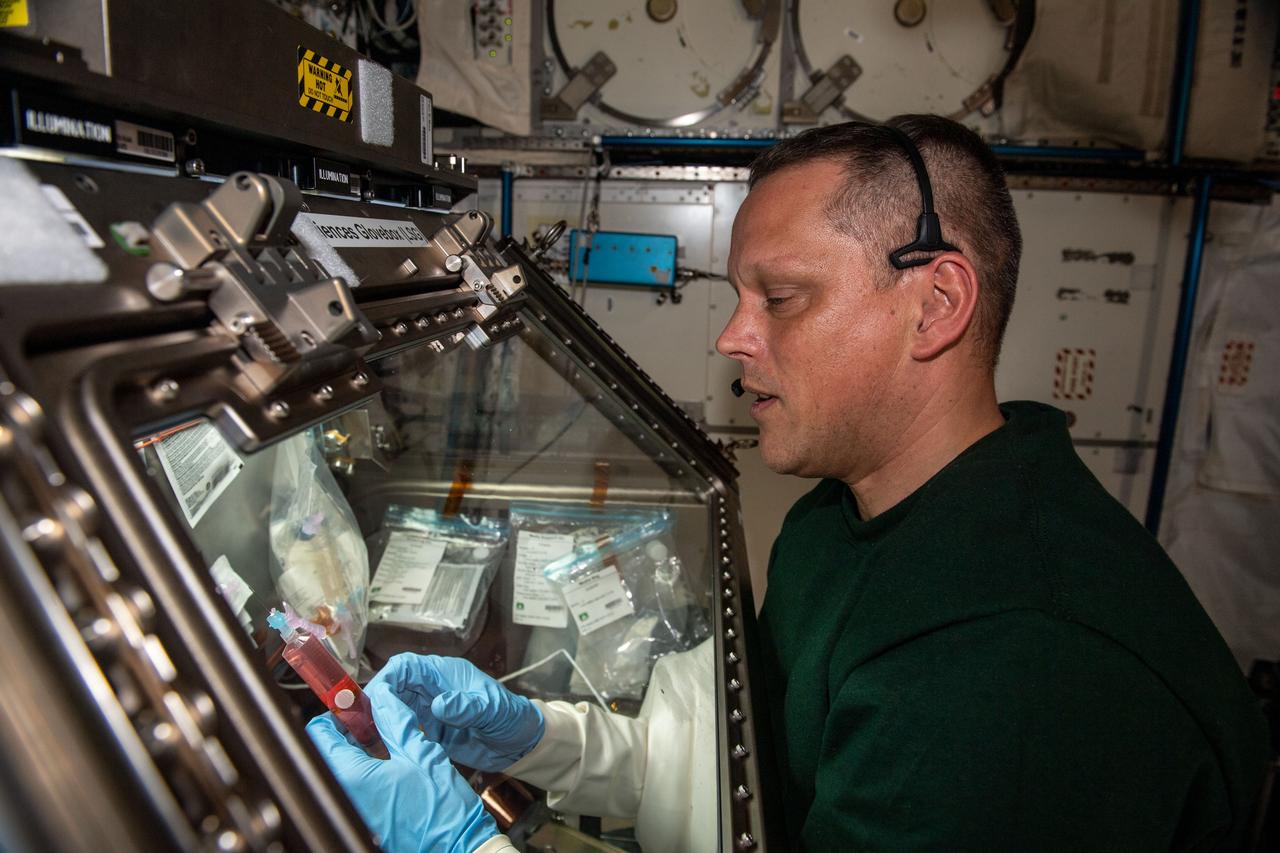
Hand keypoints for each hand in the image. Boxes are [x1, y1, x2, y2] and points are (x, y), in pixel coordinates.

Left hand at [307, 681, 497, 852]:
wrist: (458, 846)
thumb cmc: (443, 809)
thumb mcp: (422, 752)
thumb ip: (397, 720)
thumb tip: (383, 697)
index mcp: (353, 775)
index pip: (320, 732)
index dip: (338, 712)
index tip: (357, 704)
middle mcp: (345, 794)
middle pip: (330, 748)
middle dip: (351, 728)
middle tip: (378, 716)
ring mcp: (353, 808)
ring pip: (342, 766)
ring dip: (360, 747)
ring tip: (389, 736)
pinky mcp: (364, 817)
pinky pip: (354, 784)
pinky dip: (367, 767)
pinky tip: (392, 760)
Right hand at [370, 654, 544, 771]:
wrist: (522, 744)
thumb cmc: (512, 718)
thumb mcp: (492, 710)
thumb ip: (467, 706)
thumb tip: (438, 703)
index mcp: (446, 674)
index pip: (407, 667)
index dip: (387, 678)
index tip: (374, 699)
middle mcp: (433, 688)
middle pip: (394, 687)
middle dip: (377, 703)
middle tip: (364, 725)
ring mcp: (430, 710)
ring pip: (394, 708)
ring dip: (382, 721)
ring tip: (370, 739)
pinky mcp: (430, 731)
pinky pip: (403, 729)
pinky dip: (393, 737)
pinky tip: (385, 750)